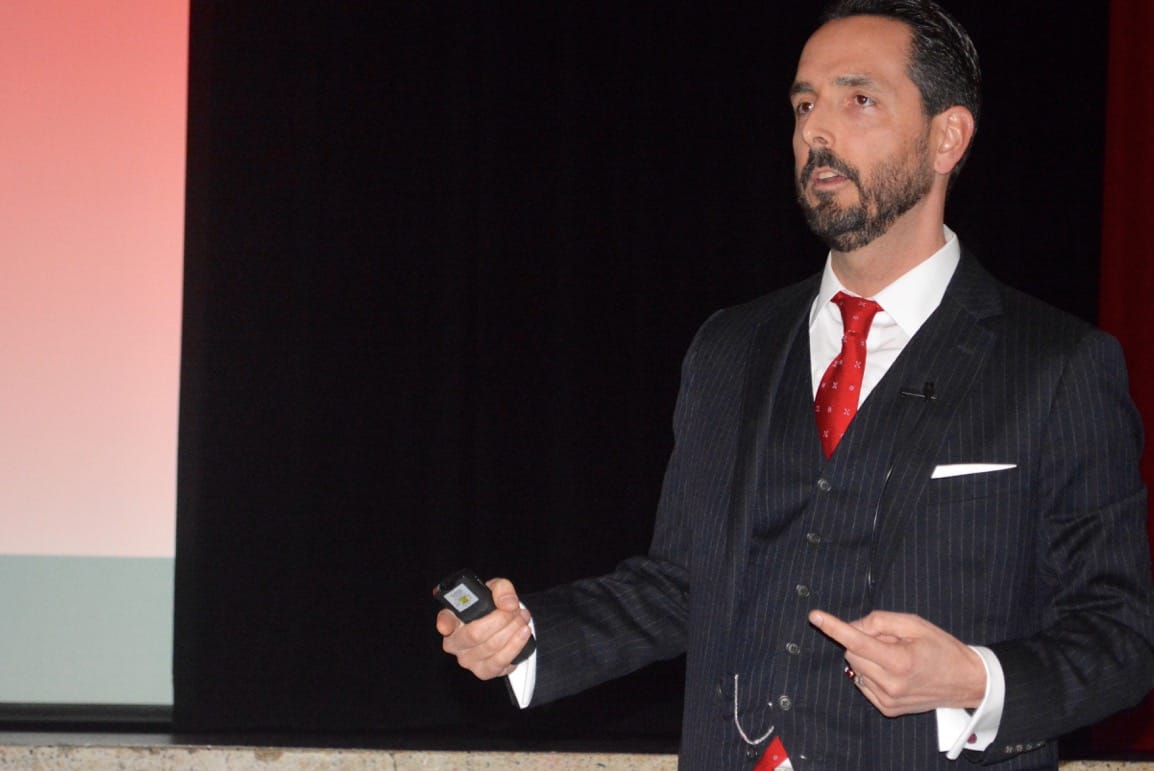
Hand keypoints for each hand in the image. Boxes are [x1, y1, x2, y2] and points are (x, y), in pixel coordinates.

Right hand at [436, 577, 533, 679]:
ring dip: (512, 631)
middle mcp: (455, 642)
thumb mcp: (496, 589)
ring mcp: (468, 660)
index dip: (444, 624)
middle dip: (501, 620)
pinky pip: (500, 662)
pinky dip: (516, 646)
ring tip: (522, 618)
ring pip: (491, 647)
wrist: (505, 625)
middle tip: (514, 611)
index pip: (445, 620)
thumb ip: (501, 589)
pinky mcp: (484, 672)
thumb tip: (508, 604)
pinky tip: (523, 634)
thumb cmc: (493, 608)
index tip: (446, 626)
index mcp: (452, 618)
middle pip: (476, 634)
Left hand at [809, 609, 985, 716]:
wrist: (967, 682)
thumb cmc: (942, 648)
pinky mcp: (887, 709)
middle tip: (890, 640)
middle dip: (863, 641)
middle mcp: (891, 685)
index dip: (834, 627)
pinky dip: (872, 673)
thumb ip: (880, 622)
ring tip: (897, 657)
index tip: (815, 616)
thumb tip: (852, 627)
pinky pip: (863, 683)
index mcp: (899, 662)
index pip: (857, 641)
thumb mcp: (915, 624)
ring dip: (868, 658)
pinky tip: (894, 672)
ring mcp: (887, 700)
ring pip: (856, 668)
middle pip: (852, 652)